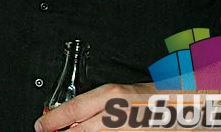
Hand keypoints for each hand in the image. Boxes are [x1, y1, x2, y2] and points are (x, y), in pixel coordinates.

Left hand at [35, 82, 154, 131]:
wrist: (181, 109)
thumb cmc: (154, 98)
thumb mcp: (121, 92)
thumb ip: (97, 103)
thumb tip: (71, 116)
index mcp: (111, 95)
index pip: (72, 109)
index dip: (52, 120)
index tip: (40, 124)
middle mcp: (115, 116)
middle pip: (77, 131)